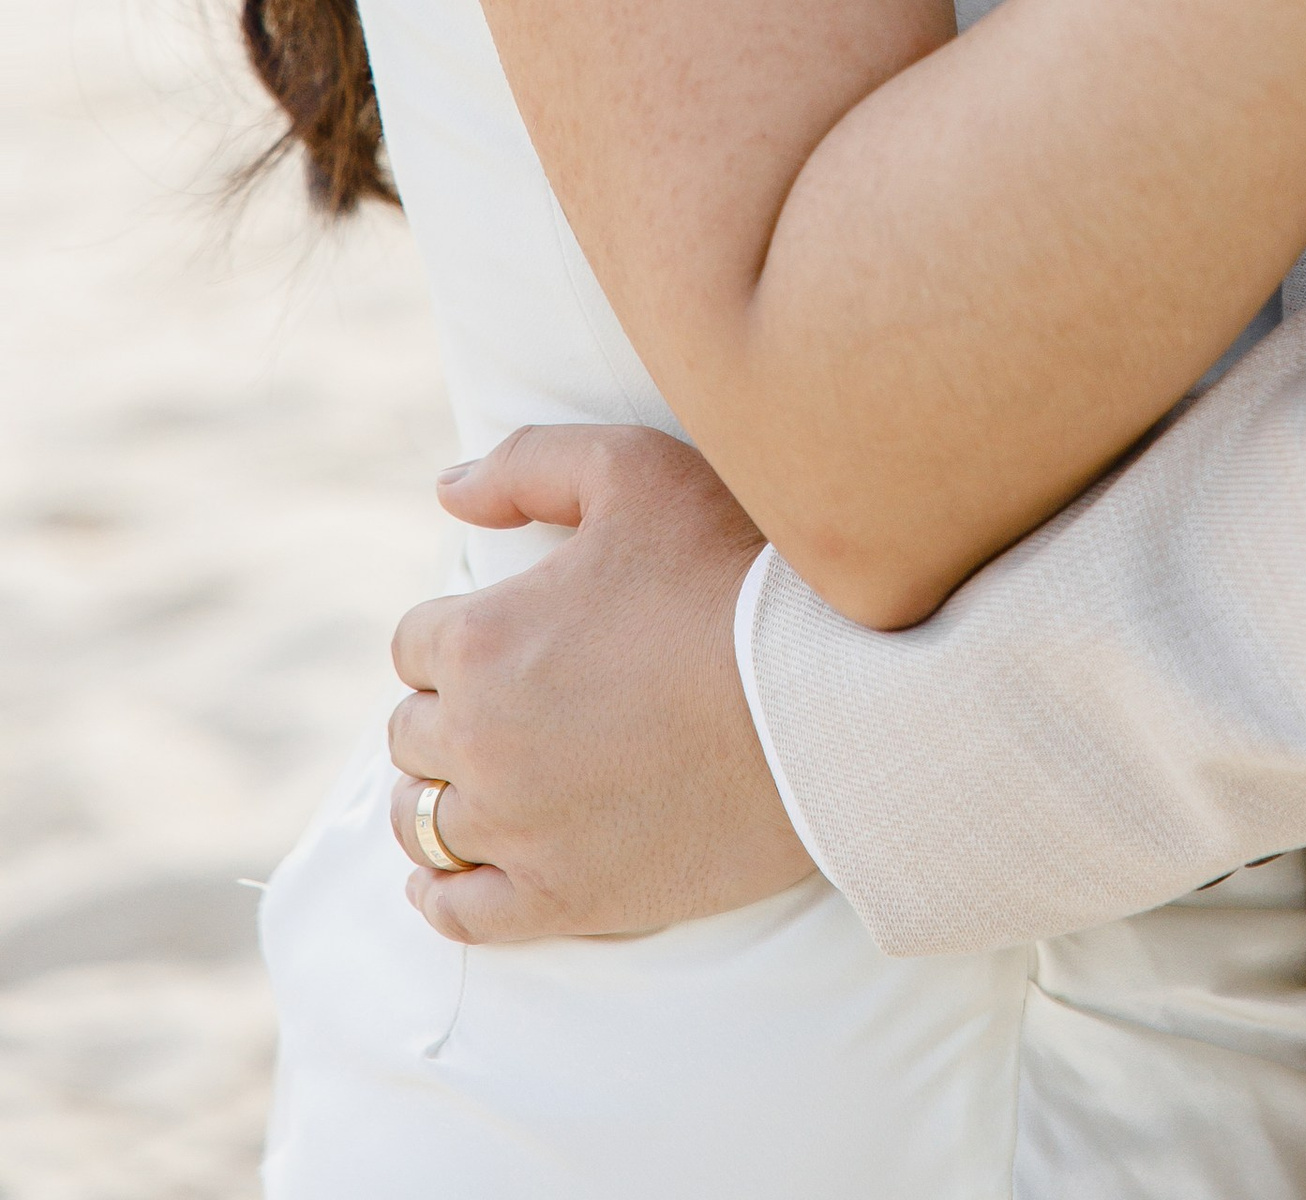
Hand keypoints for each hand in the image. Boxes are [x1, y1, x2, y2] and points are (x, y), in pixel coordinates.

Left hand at [386, 425, 813, 944]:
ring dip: (438, 796)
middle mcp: (480, 742)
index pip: (414, 644)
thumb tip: (448, 491)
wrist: (823, 698)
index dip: (456, 633)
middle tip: (511, 703)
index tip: (504, 637)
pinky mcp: (561, 899)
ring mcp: (518, 830)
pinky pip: (459, 912)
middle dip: (450, 712)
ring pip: (423, 821)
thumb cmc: (731, 571)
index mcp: (483, 640)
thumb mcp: (634, 470)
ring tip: (480, 782)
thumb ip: (527, 463)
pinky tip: (446, 875)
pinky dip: (441, 892)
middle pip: (413, 734)